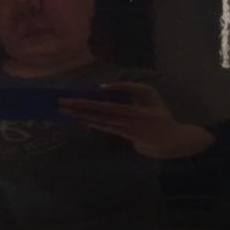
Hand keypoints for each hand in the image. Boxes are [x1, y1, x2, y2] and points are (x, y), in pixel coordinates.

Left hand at [59, 82, 213, 159]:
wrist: (169, 141)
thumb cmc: (160, 114)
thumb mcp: (151, 94)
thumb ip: (131, 87)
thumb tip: (105, 88)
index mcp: (136, 112)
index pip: (109, 106)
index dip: (92, 103)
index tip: (76, 97)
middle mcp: (127, 123)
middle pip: (99, 115)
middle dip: (79, 108)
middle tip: (60, 104)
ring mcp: (122, 131)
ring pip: (97, 123)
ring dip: (79, 116)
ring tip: (63, 111)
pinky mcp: (120, 135)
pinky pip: (101, 128)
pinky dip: (88, 123)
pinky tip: (76, 119)